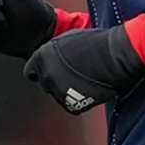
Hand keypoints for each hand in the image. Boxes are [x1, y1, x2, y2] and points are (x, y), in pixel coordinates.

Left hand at [23, 26, 144, 114]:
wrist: (114, 57)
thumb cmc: (94, 43)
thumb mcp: (67, 39)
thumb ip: (53, 51)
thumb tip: (51, 57)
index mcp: (41, 57)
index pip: (30, 71)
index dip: (41, 70)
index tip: (50, 70)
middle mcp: (46, 76)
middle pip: (45, 83)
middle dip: (55, 80)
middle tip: (71, 73)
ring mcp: (58, 92)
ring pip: (58, 95)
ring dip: (67, 90)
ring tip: (83, 79)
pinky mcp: (72, 105)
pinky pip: (71, 105)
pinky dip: (78, 100)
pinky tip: (88, 89)